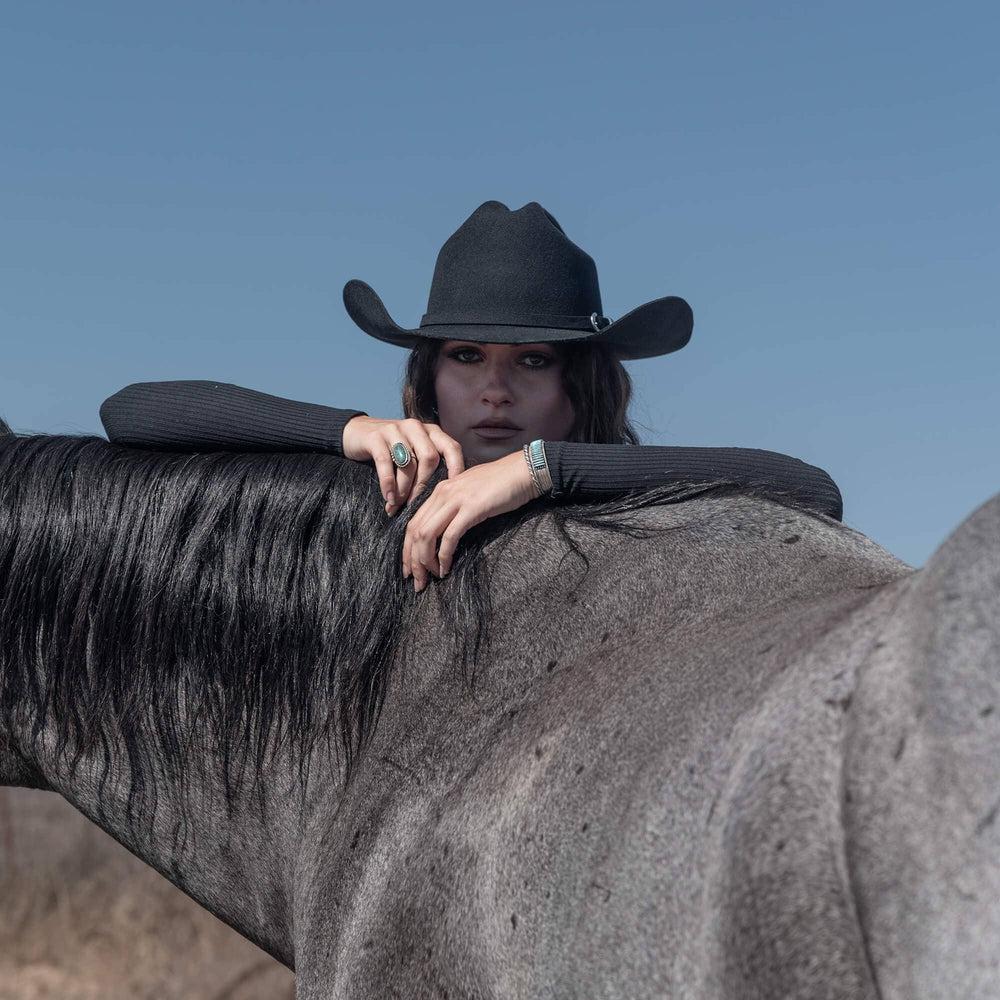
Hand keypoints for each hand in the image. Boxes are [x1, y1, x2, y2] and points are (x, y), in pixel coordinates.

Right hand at [342, 415, 464, 513]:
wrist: (357, 432)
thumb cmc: (392, 450)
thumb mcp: (414, 452)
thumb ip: (429, 466)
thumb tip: (444, 497)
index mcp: (431, 431)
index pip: (452, 448)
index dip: (457, 468)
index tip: (455, 491)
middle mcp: (415, 427)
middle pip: (429, 458)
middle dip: (424, 485)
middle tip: (416, 505)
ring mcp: (395, 429)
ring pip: (407, 463)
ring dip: (404, 489)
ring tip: (398, 506)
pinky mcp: (376, 436)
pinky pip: (385, 462)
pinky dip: (388, 483)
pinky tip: (388, 498)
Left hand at [403, 449, 539, 592]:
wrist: (524, 470)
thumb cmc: (502, 484)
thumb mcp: (469, 492)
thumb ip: (454, 507)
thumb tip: (446, 531)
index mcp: (440, 491)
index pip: (413, 523)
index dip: (407, 549)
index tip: (409, 568)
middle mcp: (442, 493)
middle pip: (415, 531)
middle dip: (412, 560)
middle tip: (416, 581)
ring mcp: (456, 500)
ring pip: (426, 535)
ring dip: (425, 561)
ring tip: (431, 577)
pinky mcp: (471, 508)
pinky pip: (449, 536)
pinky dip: (444, 556)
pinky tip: (446, 568)